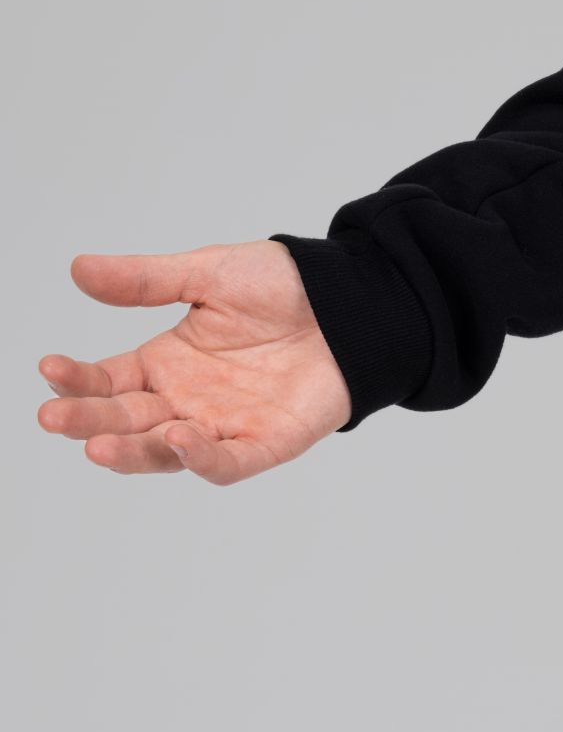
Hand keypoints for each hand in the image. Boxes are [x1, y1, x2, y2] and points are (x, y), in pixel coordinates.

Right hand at [37, 240, 351, 484]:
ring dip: (133, 451)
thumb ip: (147, 280)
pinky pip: (228, 463)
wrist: (345, 302)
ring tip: (98, 444)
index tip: (48, 366)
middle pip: (128, 420)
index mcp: (167, 362)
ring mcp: (224, 425)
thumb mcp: (208, 274)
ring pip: (167, 451)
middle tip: (54, 416)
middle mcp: (187, 399)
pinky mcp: (265, 443)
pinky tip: (179, 439)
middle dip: (89, 421)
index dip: (78, 378)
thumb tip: (78, 269)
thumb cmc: (279, 287)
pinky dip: (203, 459)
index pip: (109, 380)